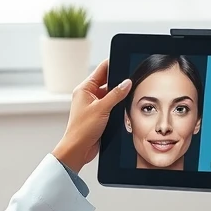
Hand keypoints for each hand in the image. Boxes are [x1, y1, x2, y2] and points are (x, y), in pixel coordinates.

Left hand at [52, 59, 131, 173]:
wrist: (78, 149)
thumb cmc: (82, 129)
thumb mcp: (102, 108)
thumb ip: (116, 94)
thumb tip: (126, 83)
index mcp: (85, 89)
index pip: (101, 70)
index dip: (112, 64)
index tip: (124, 60)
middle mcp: (88, 95)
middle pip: (108, 83)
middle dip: (119, 82)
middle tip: (133, 80)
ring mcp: (94, 106)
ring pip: (111, 95)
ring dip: (119, 96)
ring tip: (130, 95)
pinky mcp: (99, 115)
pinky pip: (111, 106)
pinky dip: (118, 106)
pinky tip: (125, 107)